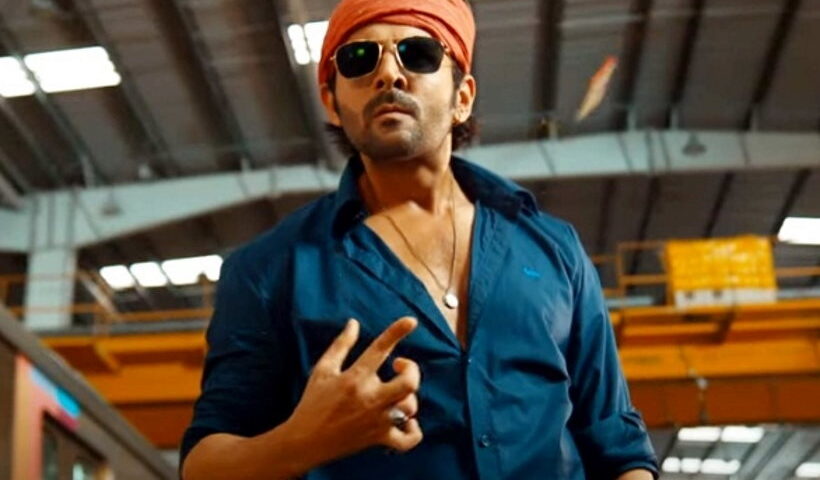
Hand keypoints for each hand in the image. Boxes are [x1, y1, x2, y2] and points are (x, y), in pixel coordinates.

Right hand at [283, 317, 422, 466]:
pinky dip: (414, 431)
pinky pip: (408, 439)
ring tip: (396, 395)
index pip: (380, 349)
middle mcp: (369, 398)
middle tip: (400, 367)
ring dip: (409, 398)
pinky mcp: (378, 439)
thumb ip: (341, 345)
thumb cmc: (313, 403)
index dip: (397, 332)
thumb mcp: (322, 370)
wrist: (304, 442)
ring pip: (410, 407)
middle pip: (409, 382)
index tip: (411, 321)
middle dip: (412, 370)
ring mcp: (376, 421)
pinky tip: (407, 422)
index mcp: (354, 378)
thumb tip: (354, 323)